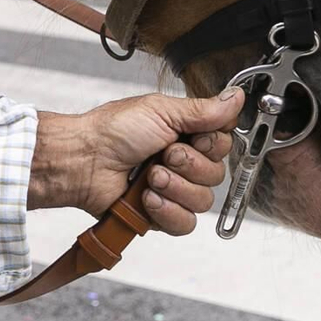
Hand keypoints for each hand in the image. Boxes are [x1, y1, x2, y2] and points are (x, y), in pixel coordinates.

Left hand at [27, 87, 241, 234]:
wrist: (84, 161)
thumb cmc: (113, 131)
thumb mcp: (161, 111)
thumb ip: (203, 110)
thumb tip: (236, 96)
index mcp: (184, 134)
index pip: (223, 145)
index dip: (212, 145)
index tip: (194, 138)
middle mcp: (182, 162)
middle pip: (217, 175)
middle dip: (189, 165)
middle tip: (163, 155)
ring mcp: (172, 190)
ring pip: (203, 201)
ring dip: (175, 188)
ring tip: (149, 177)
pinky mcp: (161, 215)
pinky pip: (185, 223)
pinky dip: (167, 210)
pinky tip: (147, 198)